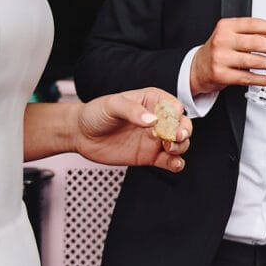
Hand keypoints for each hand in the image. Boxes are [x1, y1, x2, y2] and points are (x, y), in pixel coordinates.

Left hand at [73, 88, 191, 171]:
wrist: (81, 134)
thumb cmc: (96, 113)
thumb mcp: (112, 105)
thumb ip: (132, 111)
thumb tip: (152, 120)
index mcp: (152, 101)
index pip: (173, 105)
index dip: (174, 114)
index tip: (166, 122)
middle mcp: (158, 119)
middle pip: (182, 124)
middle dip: (184, 130)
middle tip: (176, 137)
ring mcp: (155, 139)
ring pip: (179, 143)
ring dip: (181, 147)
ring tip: (170, 149)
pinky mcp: (150, 156)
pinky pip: (169, 161)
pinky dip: (176, 163)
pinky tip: (175, 164)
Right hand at [188, 16, 265, 97]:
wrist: (198, 67)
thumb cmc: (219, 49)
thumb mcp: (231, 35)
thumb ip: (251, 33)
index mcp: (226, 26)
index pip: (253, 24)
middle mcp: (222, 40)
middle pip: (255, 43)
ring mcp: (221, 58)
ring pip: (253, 61)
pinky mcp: (221, 75)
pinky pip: (247, 78)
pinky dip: (262, 79)